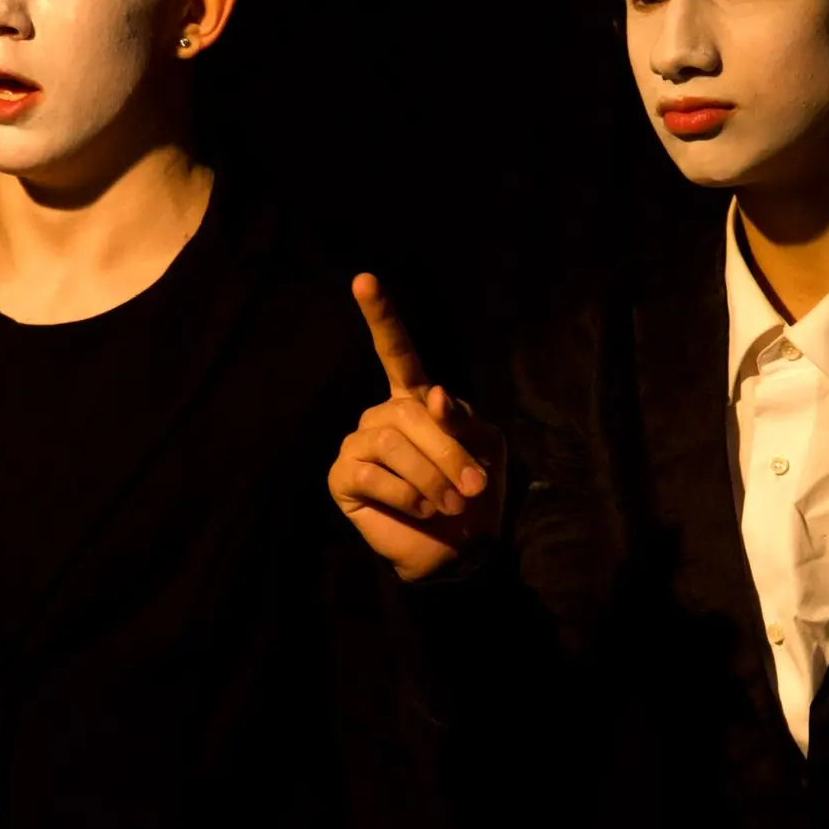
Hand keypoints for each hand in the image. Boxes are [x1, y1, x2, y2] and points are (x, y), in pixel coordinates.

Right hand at [329, 274, 505, 581]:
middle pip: (410, 413)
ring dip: (432, 477)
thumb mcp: (485, 448)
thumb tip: (432, 396)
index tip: (364, 280)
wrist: (459, 549)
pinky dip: (407, 495)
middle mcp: (381, 415)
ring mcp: (358, 444)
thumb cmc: (473, 495)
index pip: (395, 350)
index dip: (380, 315)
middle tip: (473, 488)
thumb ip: (462, 420)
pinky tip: (421, 510)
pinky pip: (372, 474)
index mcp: (415, 398)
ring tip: (450, 504)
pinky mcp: (343, 478)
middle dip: (448, 451)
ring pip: (391, 443)